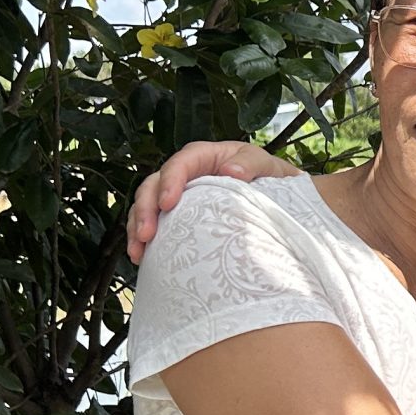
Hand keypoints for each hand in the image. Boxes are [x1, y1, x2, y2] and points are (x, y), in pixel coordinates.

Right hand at [125, 141, 298, 263]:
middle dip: (145, 209)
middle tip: (146, 235)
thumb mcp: (267, 165)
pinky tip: (142, 258)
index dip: (170, 181)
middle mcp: (186, 174)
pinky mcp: (177, 216)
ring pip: (146, 205)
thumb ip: (251, 164)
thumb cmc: (270, 177)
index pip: (180, 164)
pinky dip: (143, 240)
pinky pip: (153, 224)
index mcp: (205, 156)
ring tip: (138, 252)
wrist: (278, 199)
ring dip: (137, 227)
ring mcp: (178, 196)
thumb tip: (231, 171)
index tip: (168, 203)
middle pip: (154, 185)